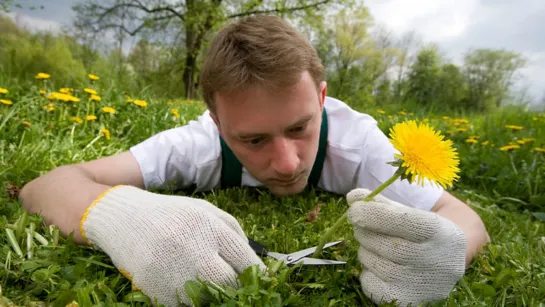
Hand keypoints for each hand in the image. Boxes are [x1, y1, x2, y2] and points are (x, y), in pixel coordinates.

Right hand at [80, 185, 264, 305]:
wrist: (123, 219)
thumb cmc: (171, 214)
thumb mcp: (205, 211)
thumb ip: (233, 232)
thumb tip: (255, 261)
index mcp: (209, 228)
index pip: (245, 260)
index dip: (258, 274)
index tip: (263, 281)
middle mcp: (194, 250)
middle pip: (230, 284)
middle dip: (236, 286)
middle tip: (233, 283)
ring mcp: (173, 272)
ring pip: (208, 298)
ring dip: (211, 294)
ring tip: (204, 278)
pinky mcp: (156, 291)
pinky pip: (183, 304)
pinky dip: (188, 298)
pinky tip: (183, 281)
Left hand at [345, 188, 466, 305]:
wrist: (449, 261)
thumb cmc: (423, 232)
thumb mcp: (410, 212)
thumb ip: (381, 203)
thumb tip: (352, 197)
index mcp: (439, 232)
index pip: (400, 221)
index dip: (372, 213)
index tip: (354, 209)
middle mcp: (435, 261)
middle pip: (384, 243)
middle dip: (364, 231)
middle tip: (361, 226)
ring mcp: (421, 284)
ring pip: (373, 262)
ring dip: (365, 250)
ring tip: (375, 246)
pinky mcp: (407, 301)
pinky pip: (370, 284)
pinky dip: (366, 272)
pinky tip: (378, 265)